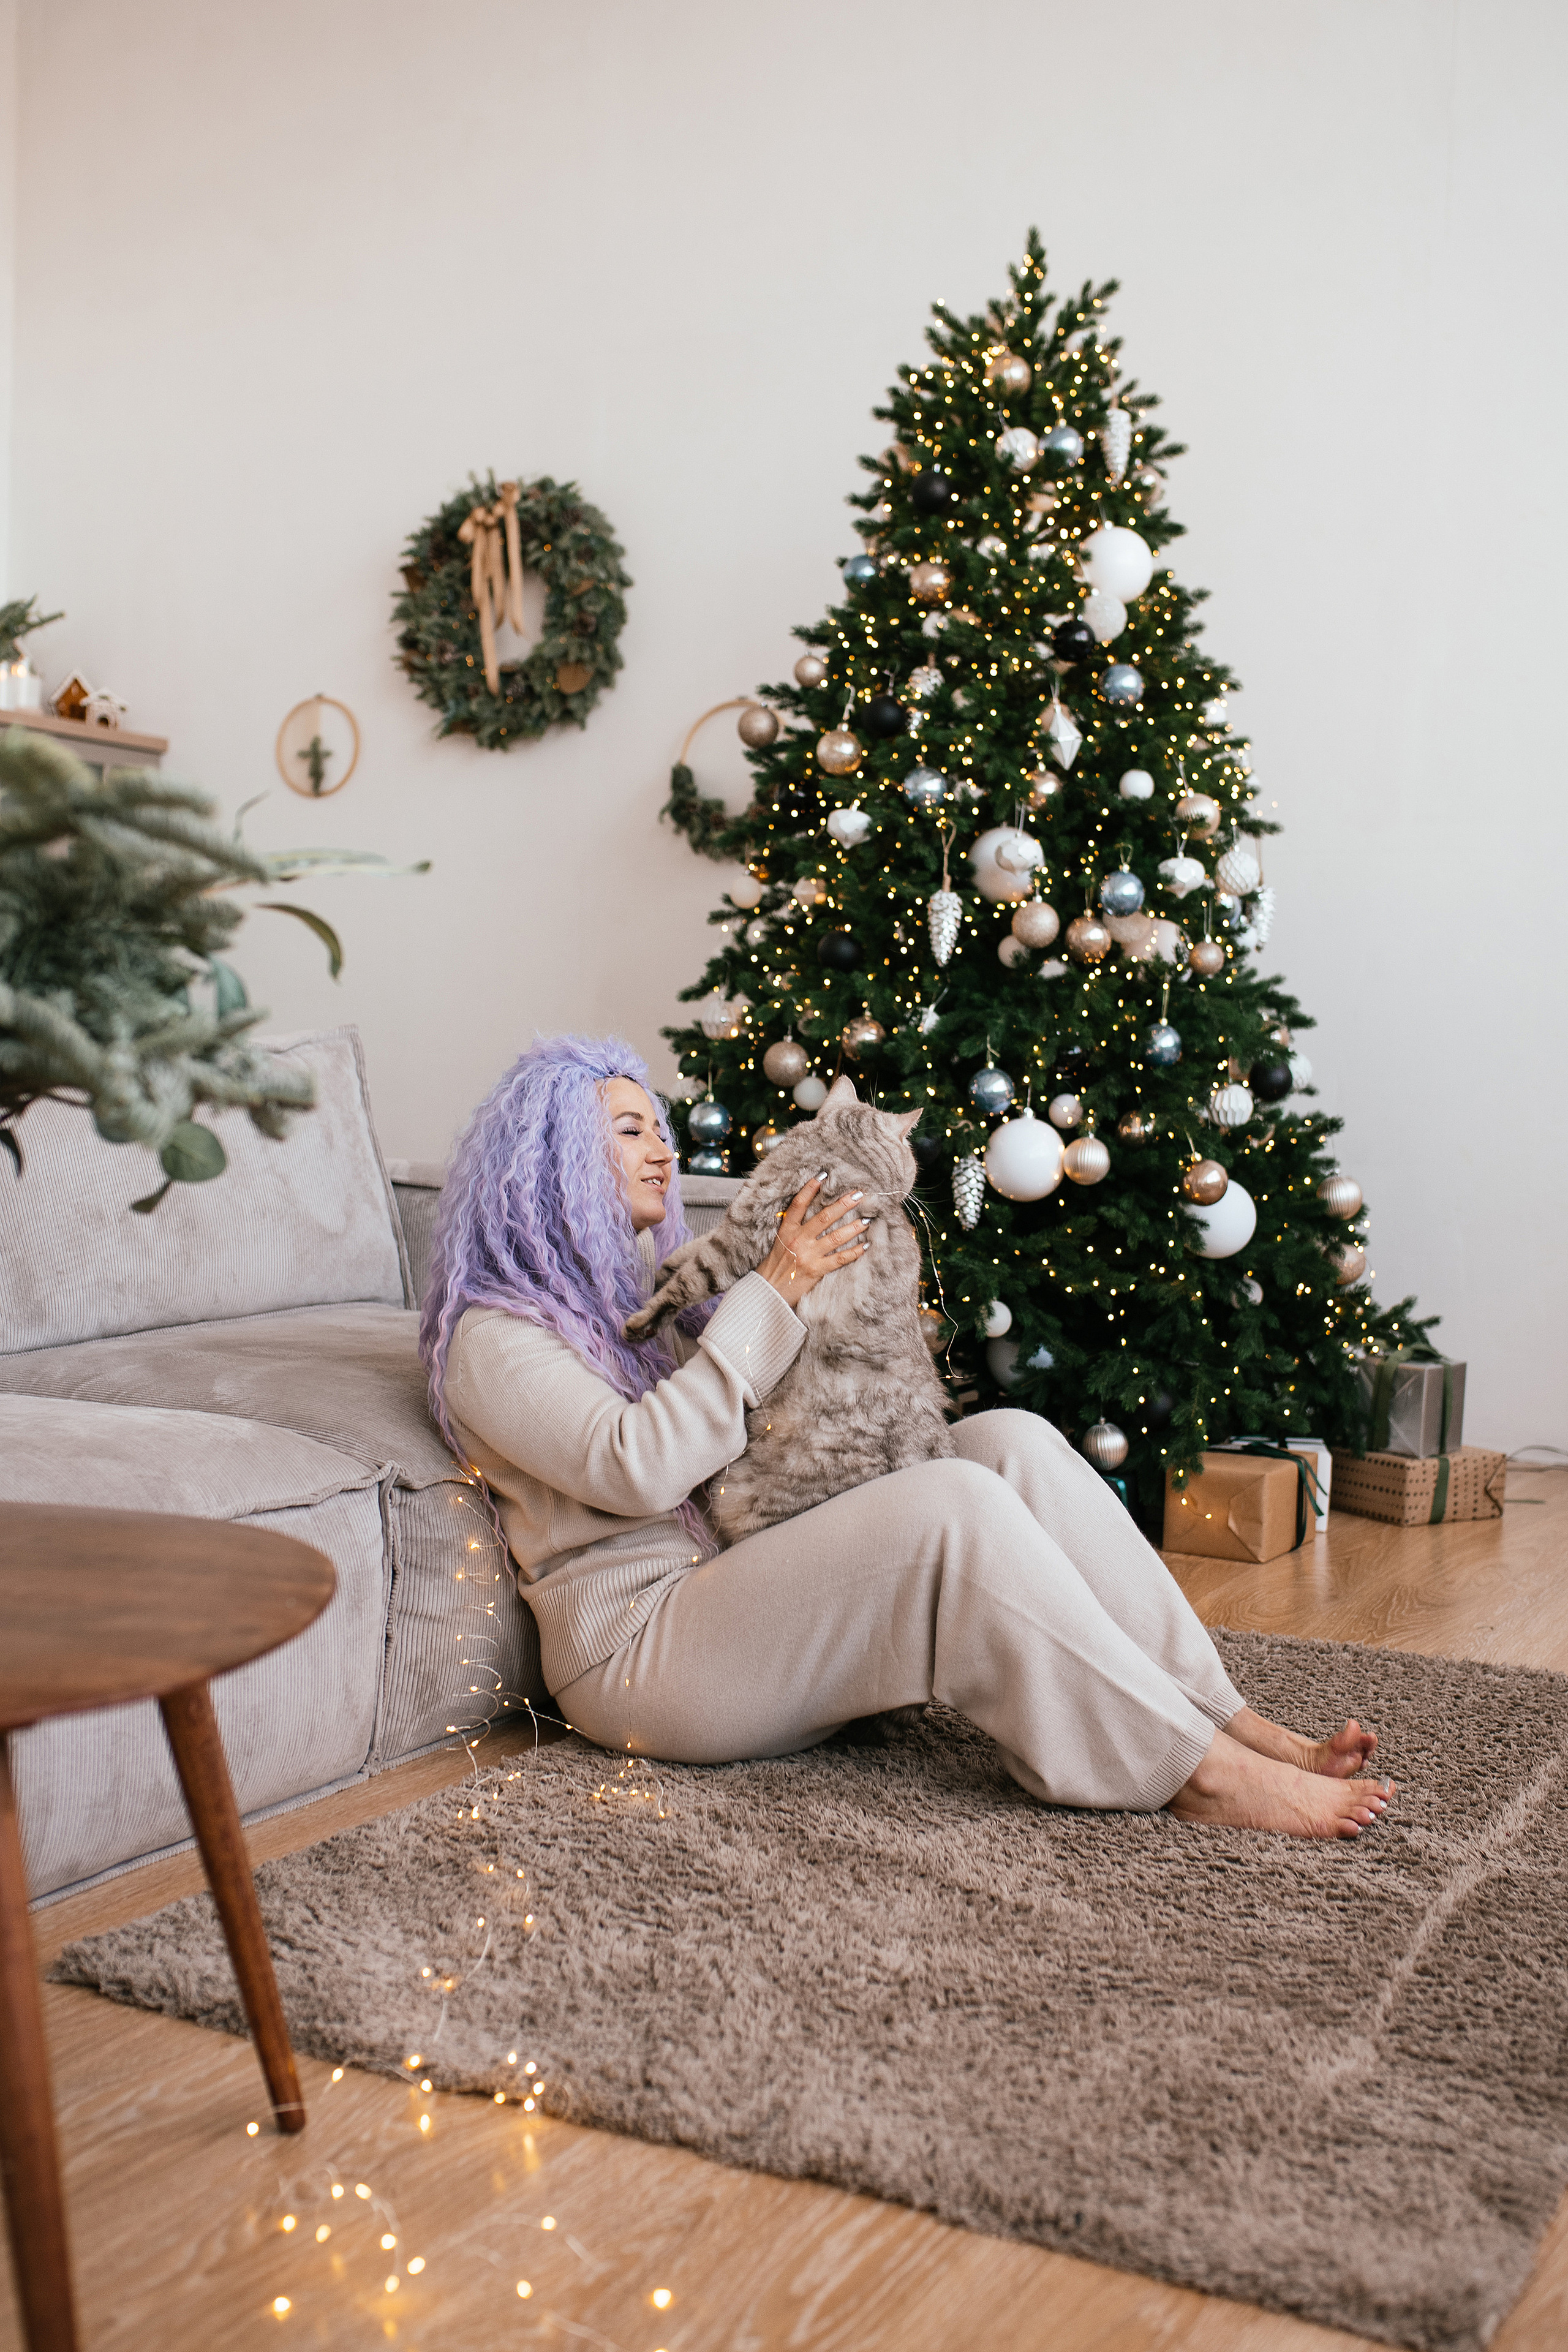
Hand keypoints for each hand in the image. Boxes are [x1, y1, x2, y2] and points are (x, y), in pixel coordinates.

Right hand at [757, 1174, 868, 1305]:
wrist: (768, 1291)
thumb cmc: (774, 1266)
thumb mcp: (779, 1242)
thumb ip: (793, 1229)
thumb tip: (810, 1215)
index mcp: (786, 1230)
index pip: (798, 1204)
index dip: (810, 1188)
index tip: (823, 1175)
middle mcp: (798, 1240)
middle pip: (823, 1217)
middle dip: (843, 1204)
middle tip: (858, 1195)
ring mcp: (808, 1255)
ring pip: (835, 1237)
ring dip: (853, 1227)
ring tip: (867, 1219)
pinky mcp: (816, 1270)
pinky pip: (840, 1259)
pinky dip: (854, 1252)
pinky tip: (866, 1246)